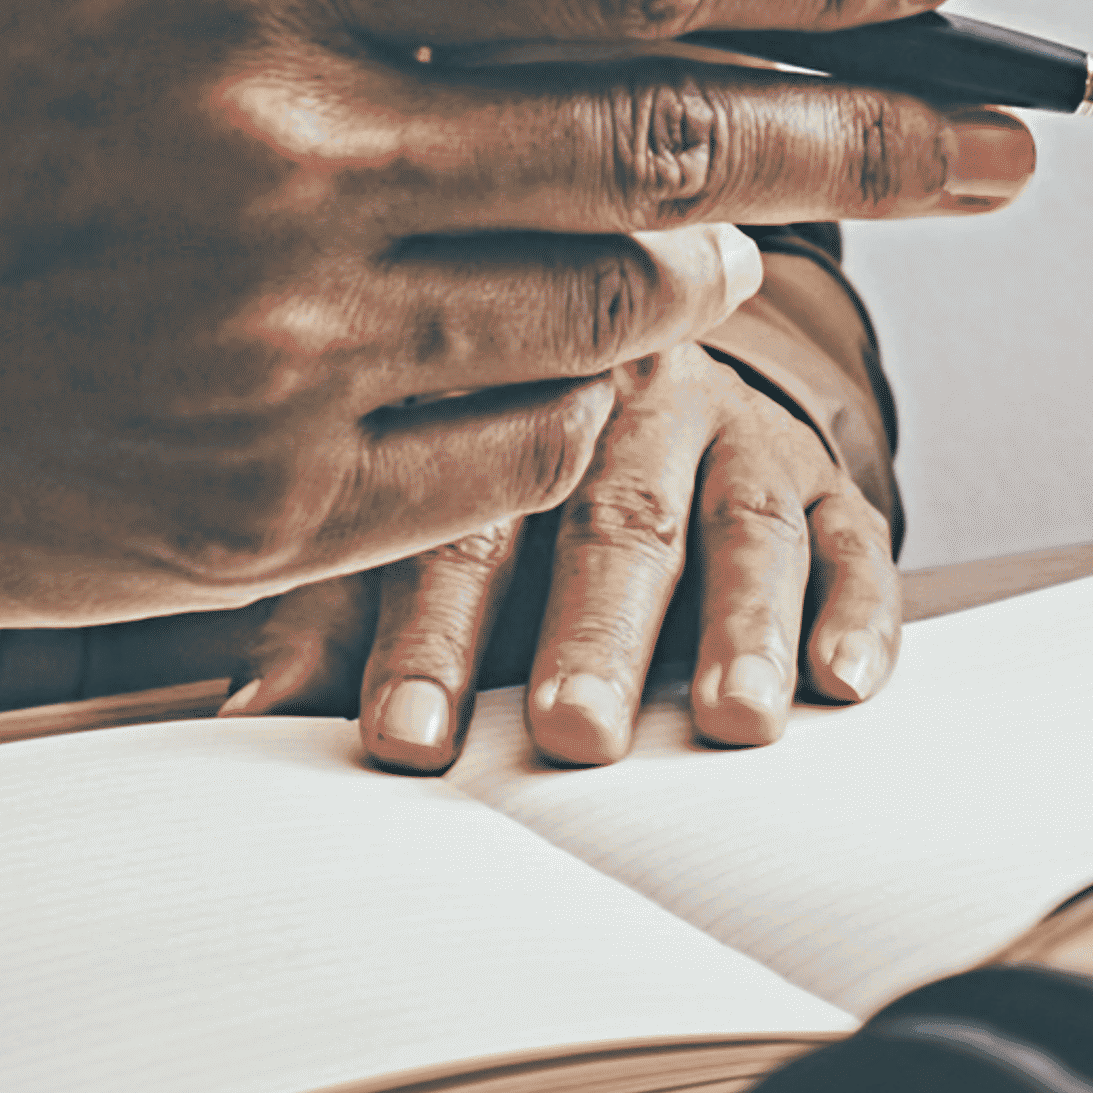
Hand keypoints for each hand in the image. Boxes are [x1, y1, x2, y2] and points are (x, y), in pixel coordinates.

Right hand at [0, 0, 1030, 625]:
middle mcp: (275, 143)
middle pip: (678, 134)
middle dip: (877, 136)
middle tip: (1004, 146)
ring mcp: (278, 343)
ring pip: (618, 299)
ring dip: (705, 258)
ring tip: (725, 222)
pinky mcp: (271, 504)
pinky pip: (531, 445)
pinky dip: (583, 382)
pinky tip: (558, 330)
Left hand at [228, 347, 897, 760]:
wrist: (650, 349)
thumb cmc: (497, 471)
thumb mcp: (404, 523)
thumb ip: (330, 620)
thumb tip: (236, 732)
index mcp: (493, 417)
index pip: (459, 530)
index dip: (430, 640)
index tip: (404, 743)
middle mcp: (621, 408)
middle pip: (610, 523)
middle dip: (597, 635)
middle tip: (577, 734)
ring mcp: (733, 434)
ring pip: (742, 525)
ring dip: (741, 626)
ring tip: (734, 721)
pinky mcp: (827, 472)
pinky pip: (853, 534)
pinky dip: (856, 608)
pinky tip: (845, 681)